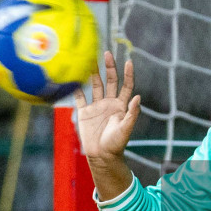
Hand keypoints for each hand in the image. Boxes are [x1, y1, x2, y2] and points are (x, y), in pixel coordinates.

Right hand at [75, 51, 139, 200]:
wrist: (101, 157)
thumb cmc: (116, 145)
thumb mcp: (126, 129)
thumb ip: (132, 114)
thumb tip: (138, 97)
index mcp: (121, 106)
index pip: (126, 86)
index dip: (128, 74)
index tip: (128, 61)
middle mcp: (109, 103)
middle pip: (110, 81)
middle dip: (109, 67)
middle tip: (107, 53)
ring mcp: (96, 106)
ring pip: (95, 85)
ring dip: (92, 73)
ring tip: (89, 59)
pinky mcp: (84, 113)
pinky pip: (79, 98)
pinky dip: (76, 88)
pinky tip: (73, 78)